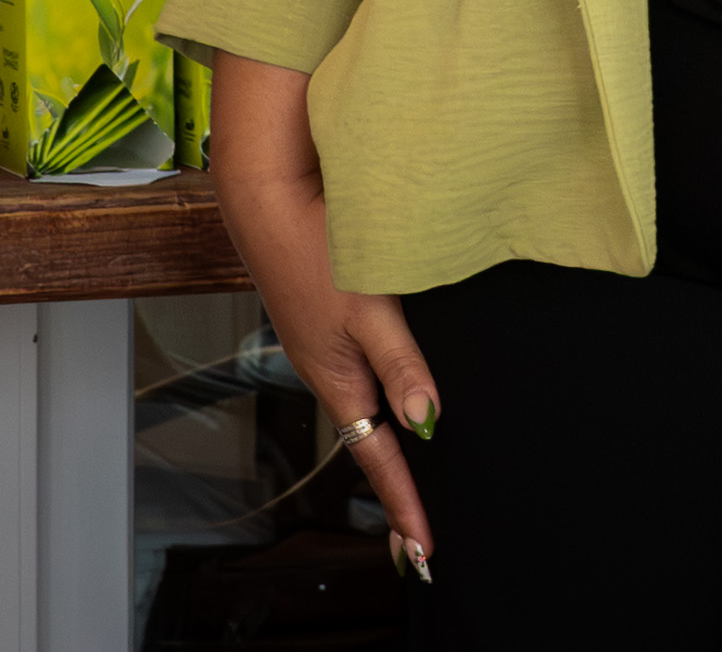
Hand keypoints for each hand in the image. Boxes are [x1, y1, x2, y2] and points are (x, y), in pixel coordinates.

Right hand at [211, 52, 438, 582]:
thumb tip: (428, 423)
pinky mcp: (327, 316)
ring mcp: (325, 343)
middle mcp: (329, 369)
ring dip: (391, 443)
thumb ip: (401, 365)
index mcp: (337, 378)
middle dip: (396, 486)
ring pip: (366, 405)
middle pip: (370, 440)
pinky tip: (397, 392)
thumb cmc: (314, 249)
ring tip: (414, 481)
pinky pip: (362, 370)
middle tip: (419, 534)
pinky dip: (382, 396)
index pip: (379, 456)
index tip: (423, 550)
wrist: (269, 195)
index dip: (404, 502)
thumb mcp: (369, 309)